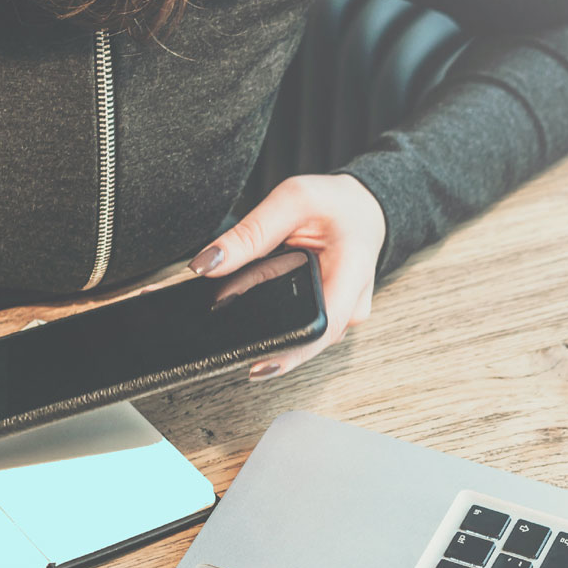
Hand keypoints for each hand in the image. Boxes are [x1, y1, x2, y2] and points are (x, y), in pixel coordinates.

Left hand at [190, 174, 385, 378]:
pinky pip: (302, 329)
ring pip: (302, 337)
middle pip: (306, 339)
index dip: (291, 352)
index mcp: (353, 271)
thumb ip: (249, 233)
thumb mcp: (290, 201)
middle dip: (268, 337)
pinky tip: (258, 306)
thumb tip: (206, 265)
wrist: (361, 209)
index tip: (257, 366)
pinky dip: (277, 320)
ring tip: (242, 302)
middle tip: (230, 316)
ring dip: (270, 327)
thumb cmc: (334, 203)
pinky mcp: (330, 318)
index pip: (324, 325)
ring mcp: (343, 316)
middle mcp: (352, 304)